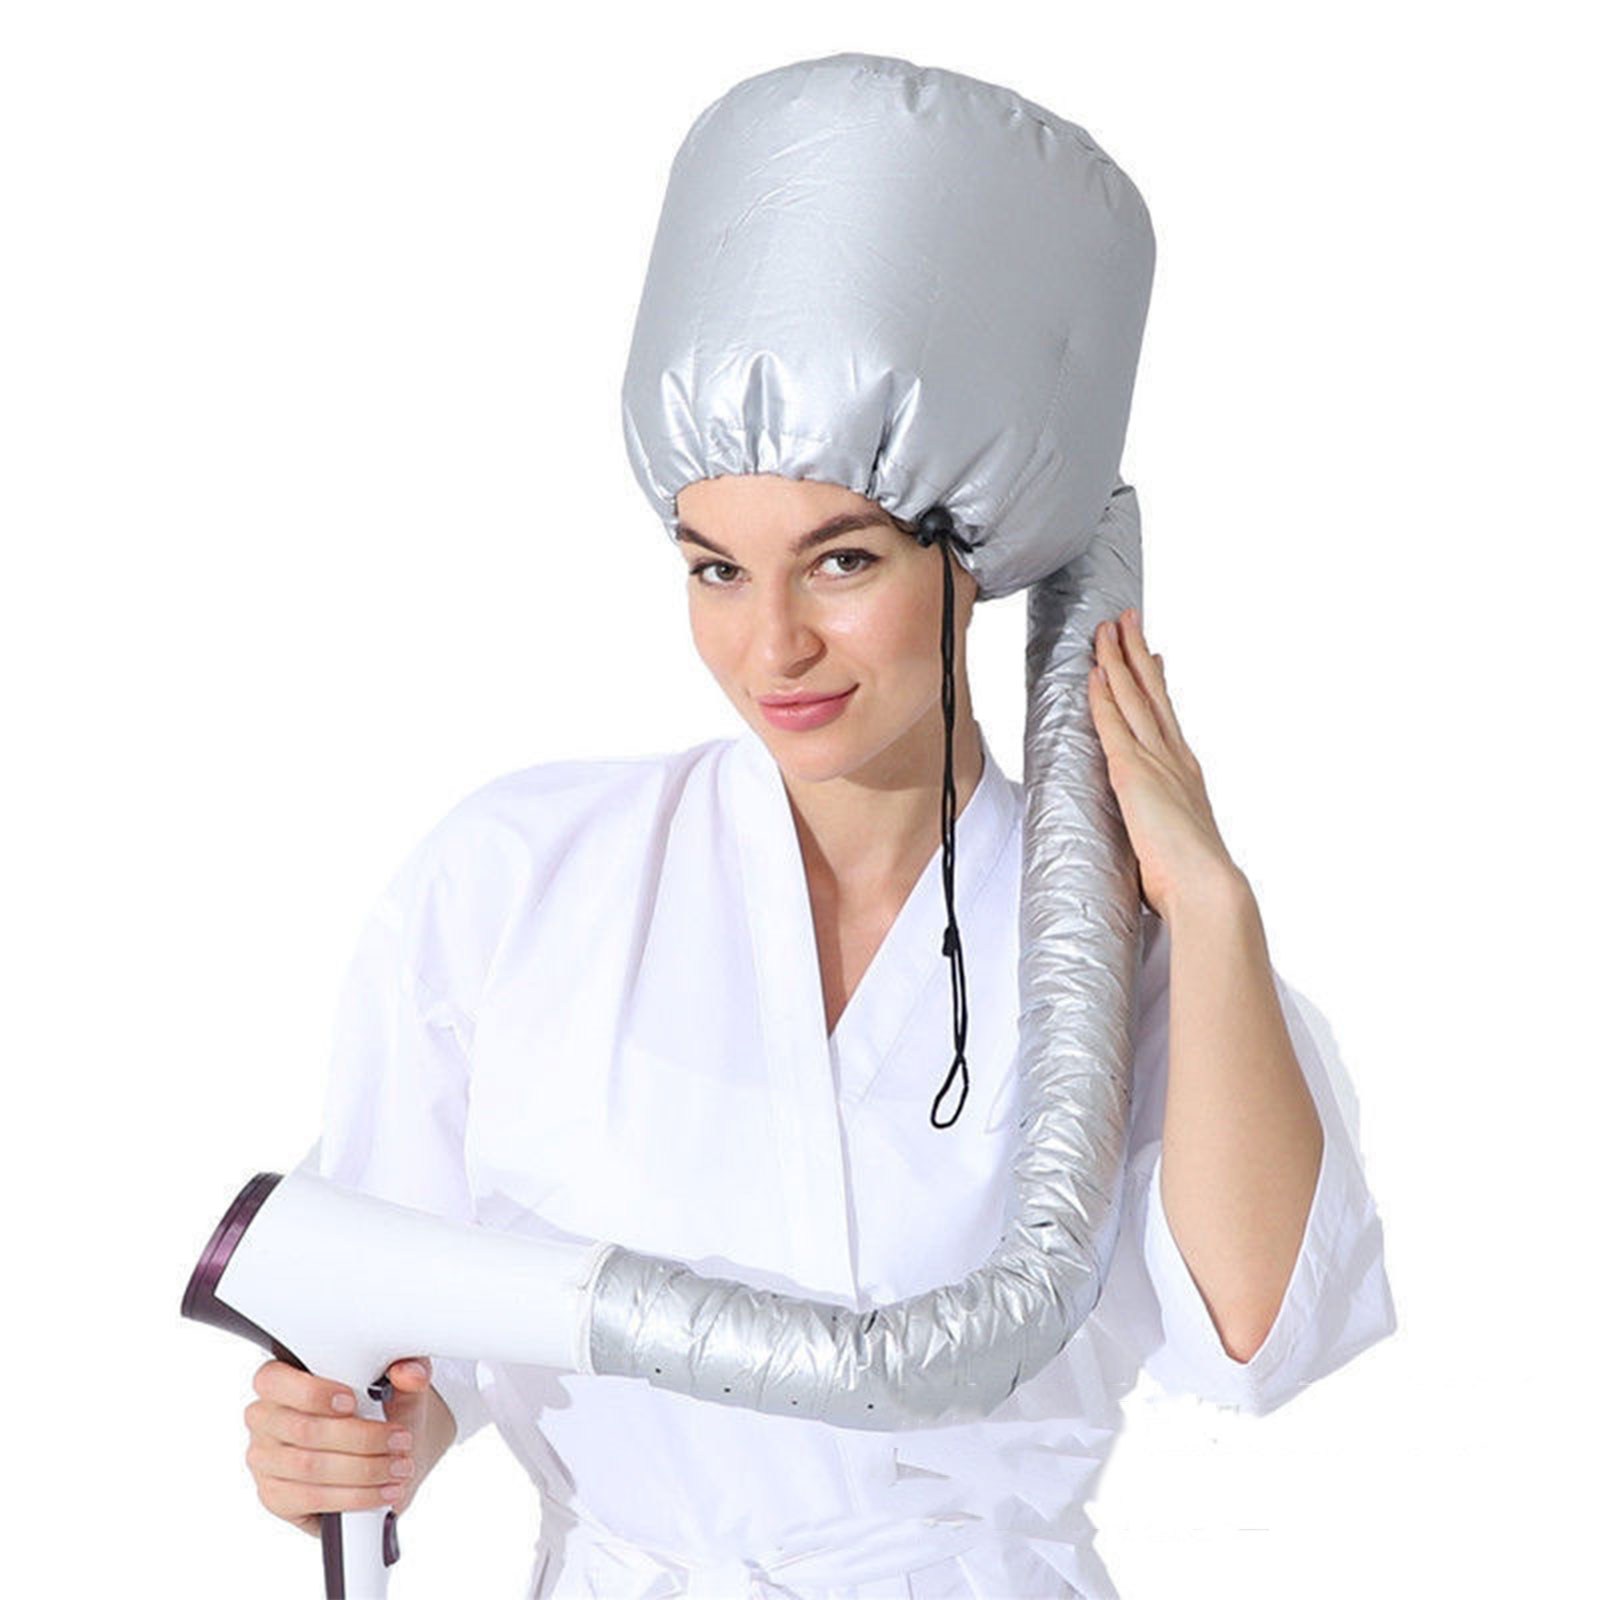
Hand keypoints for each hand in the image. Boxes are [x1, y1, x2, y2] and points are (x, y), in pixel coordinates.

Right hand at [244, 1356, 436, 1537]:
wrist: (385, 1448)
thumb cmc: (382, 1406)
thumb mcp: (399, 1382)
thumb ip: (408, 1370)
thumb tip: (410, 1373)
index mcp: (280, 1378)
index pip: (275, 1381)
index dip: (312, 1393)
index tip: (351, 1402)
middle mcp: (265, 1418)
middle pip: (303, 1429)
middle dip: (359, 1437)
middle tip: (400, 1440)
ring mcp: (265, 1460)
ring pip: (309, 1467)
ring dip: (363, 1469)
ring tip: (399, 1467)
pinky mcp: (275, 1496)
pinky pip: (311, 1499)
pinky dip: (354, 1496)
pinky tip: (382, 1491)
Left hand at [1088, 607, 1240, 921]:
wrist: (1207, 886)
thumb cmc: (1190, 877)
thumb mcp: (1176, 837)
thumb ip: (1162, 824)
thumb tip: (1154, 831)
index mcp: (1186, 773)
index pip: (1166, 717)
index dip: (1156, 683)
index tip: (1154, 657)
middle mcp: (1175, 758)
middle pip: (1152, 692)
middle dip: (1138, 653)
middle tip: (1128, 620)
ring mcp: (1157, 761)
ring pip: (1133, 697)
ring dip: (1118, 659)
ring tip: (1108, 628)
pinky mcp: (1134, 772)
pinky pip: (1114, 724)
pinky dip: (1104, 696)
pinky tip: (1095, 672)